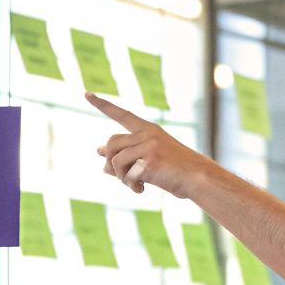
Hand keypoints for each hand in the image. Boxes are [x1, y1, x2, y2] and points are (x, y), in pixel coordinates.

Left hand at [88, 92, 216, 198]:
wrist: (198, 178)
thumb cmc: (176, 171)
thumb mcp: (150, 159)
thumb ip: (126, 155)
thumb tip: (98, 153)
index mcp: (149, 130)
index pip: (122, 115)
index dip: (103, 105)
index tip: (87, 94)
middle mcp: (147, 134)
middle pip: (111, 143)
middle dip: (110, 161)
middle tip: (121, 177)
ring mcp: (149, 147)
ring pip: (115, 160)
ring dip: (120, 177)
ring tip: (134, 184)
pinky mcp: (149, 161)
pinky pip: (126, 175)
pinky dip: (130, 186)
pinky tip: (142, 190)